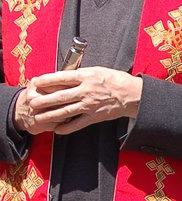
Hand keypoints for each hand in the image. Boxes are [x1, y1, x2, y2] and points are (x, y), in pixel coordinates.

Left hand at [13, 68, 141, 134]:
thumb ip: (80, 74)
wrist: (132, 94)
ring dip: (50, 115)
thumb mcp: (96, 71)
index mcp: (86, 77)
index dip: (47, 80)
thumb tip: (62, 76)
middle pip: (60, 96)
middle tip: (31, 103)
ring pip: (66, 111)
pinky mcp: (95, 116)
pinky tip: (57, 129)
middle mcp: (86, 91)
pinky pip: (78, 124)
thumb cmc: (114, 80)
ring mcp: (90, 105)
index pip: (61, 78)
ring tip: (38, 118)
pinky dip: (67, 128)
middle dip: (43, 100)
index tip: (35, 82)